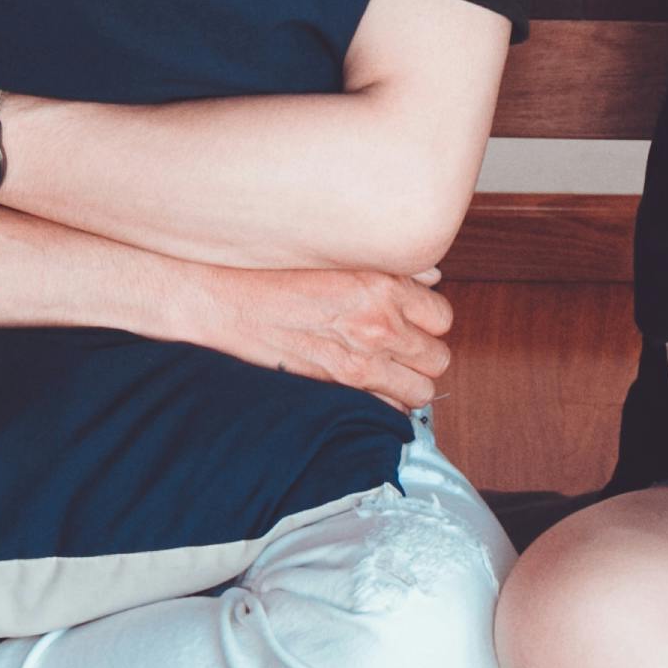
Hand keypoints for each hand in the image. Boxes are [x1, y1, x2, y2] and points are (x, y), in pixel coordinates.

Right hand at [208, 264, 453, 409]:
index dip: (429, 320)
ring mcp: (358, 363)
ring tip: (386, 370)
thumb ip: (391, 267)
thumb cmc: (273, 273)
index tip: (412, 320)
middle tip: (401, 348)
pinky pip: (387, 411)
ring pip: (421, 391)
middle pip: (438, 358)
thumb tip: (430, 276)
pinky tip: (366, 388)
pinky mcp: (337, 391)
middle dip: (423, 354)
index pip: (443, 316)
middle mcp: (377, 326)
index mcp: (381, 286)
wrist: (224, 302)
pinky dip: (384, 404)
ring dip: (408, 383)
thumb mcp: (338, 255)